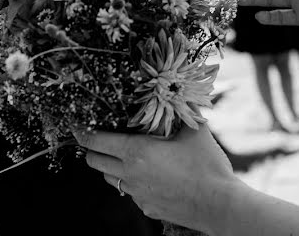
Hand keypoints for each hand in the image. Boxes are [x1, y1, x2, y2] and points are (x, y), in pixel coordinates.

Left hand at [75, 126, 235, 232]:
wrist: (221, 205)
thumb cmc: (208, 166)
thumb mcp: (195, 131)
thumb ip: (182, 110)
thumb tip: (177, 90)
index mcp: (136, 152)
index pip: (94, 141)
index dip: (82, 132)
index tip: (77, 126)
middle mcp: (130, 174)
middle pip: (94, 161)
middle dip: (92, 149)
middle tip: (100, 139)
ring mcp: (137, 194)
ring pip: (110, 179)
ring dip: (111, 166)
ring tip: (125, 156)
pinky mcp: (147, 208)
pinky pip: (130, 193)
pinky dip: (132, 183)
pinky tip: (149, 175)